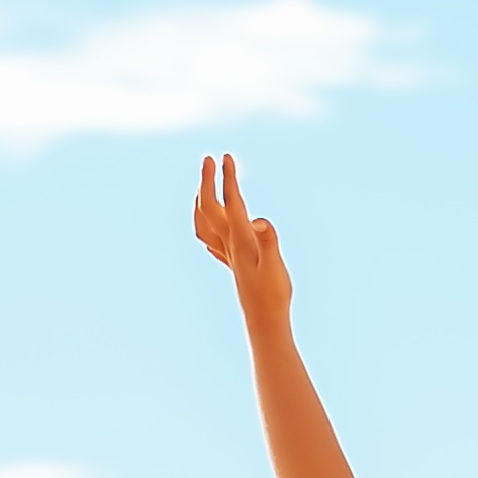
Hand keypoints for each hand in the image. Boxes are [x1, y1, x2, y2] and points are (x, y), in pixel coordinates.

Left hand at [190, 152, 295, 330]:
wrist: (264, 320)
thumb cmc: (272, 293)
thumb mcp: (276, 265)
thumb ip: (268, 241)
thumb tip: (259, 221)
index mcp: (239, 239)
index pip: (231, 202)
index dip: (228, 178)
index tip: (226, 156)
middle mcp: (229, 244)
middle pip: (210, 207)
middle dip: (208, 181)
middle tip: (210, 159)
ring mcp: (228, 253)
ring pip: (205, 222)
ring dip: (201, 200)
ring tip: (203, 185)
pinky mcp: (233, 263)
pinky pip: (211, 239)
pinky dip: (206, 225)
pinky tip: (209, 227)